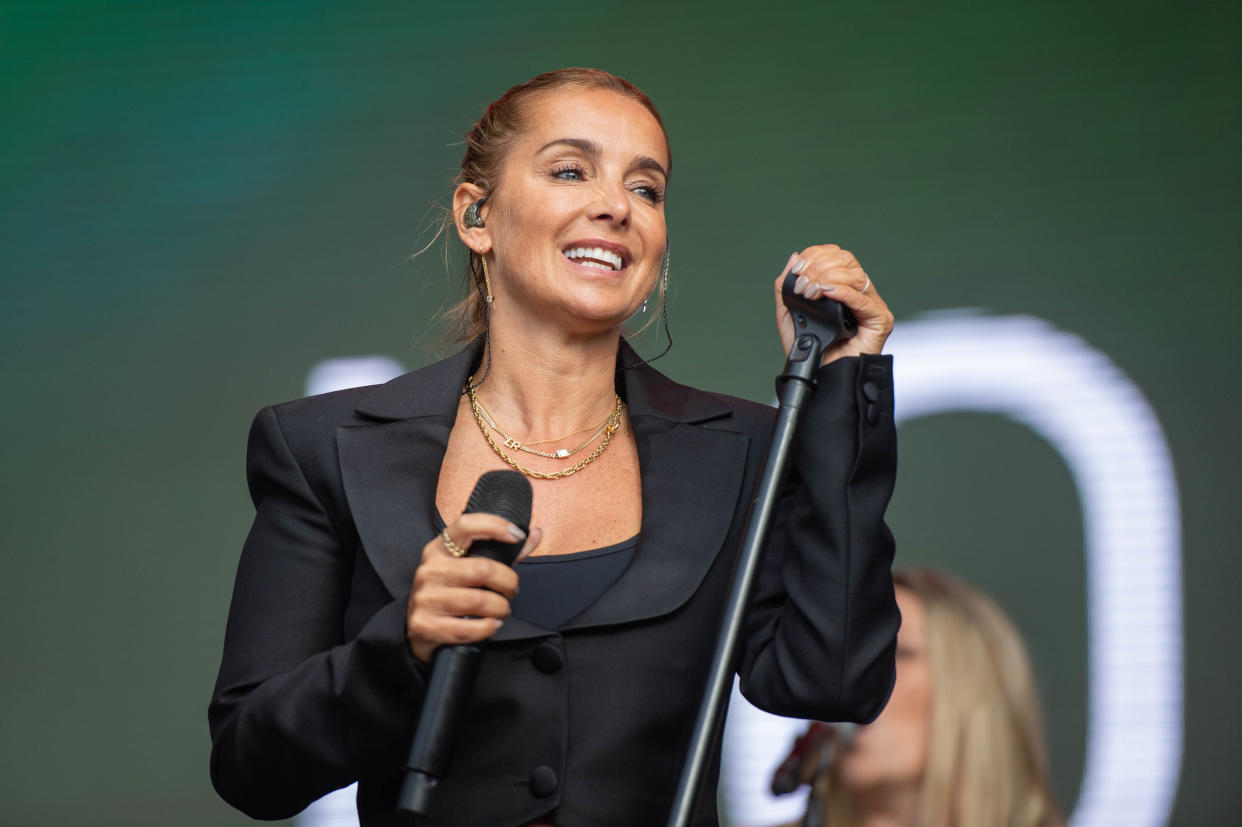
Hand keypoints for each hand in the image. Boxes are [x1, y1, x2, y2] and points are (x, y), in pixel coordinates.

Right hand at [406, 514, 541, 662]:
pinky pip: (467, 628)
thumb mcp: (469, 568)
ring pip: (478, 601)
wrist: (418, 631)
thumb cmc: (450, 594)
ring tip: (501, 610)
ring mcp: (425, 598)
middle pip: (482, 569)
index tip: (517, 535)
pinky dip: (487, 628)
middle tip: (511, 590)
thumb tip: (533, 534)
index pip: (466, 525)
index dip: (495, 526)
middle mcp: (429, 570)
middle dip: (508, 582)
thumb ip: (503, 552)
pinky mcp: (425, 625)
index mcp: (439, 550)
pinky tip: (490, 625)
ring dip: (500, 608)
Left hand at [772, 245, 892, 364]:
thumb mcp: (787, 313)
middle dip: (819, 266)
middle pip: (847, 261)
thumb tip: (794, 257)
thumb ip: (786, 285)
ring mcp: (870, 306)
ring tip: (809, 293)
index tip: (798, 268)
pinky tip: (825, 293)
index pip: (836, 256)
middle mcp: (858, 293)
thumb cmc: (808, 349)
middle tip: (802, 284)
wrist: (818, 377)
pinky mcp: (879, 321)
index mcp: (841, 287)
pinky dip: (842, 292)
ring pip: (856, 275)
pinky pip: (863, 299)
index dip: (816, 255)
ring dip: (827, 279)